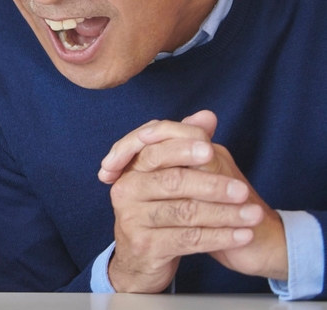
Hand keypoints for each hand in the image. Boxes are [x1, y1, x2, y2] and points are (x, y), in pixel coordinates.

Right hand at [100, 111, 283, 292]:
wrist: (142, 260)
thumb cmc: (159, 213)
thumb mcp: (169, 178)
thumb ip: (185, 146)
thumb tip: (206, 116)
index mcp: (130, 170)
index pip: (153, 150)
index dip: (181, 148)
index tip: (210, 148)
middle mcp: (125, 191)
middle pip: (171, 181)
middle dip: (211, 184)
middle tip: (242, 189)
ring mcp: (133, 220)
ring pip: (185, 212)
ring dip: (224, 214)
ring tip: (252, 214)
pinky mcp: (147, 246)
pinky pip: (189, 239)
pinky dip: (220, 237)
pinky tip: (242, 235)